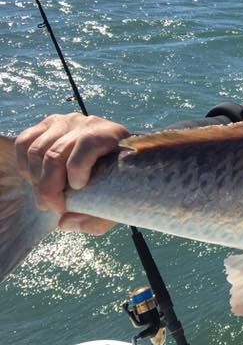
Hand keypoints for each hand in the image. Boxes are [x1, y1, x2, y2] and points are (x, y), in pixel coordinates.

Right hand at [14, 113, 129, 234]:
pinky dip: (25, 165)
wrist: (114, 158)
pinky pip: (24, 142)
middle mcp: (87, 124)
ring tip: (47, 195)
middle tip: (54, 207)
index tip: (78, 189)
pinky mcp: (47, 125)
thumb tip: (64, 222)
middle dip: (50, 187)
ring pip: (36, 151)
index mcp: (111, 135)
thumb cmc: (116, 181)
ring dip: (37, 179)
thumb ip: (96, 219)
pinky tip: (36, 179)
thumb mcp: (115, 202)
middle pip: (56, 153)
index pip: (88, 143)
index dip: (78, 168)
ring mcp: (65, 122)